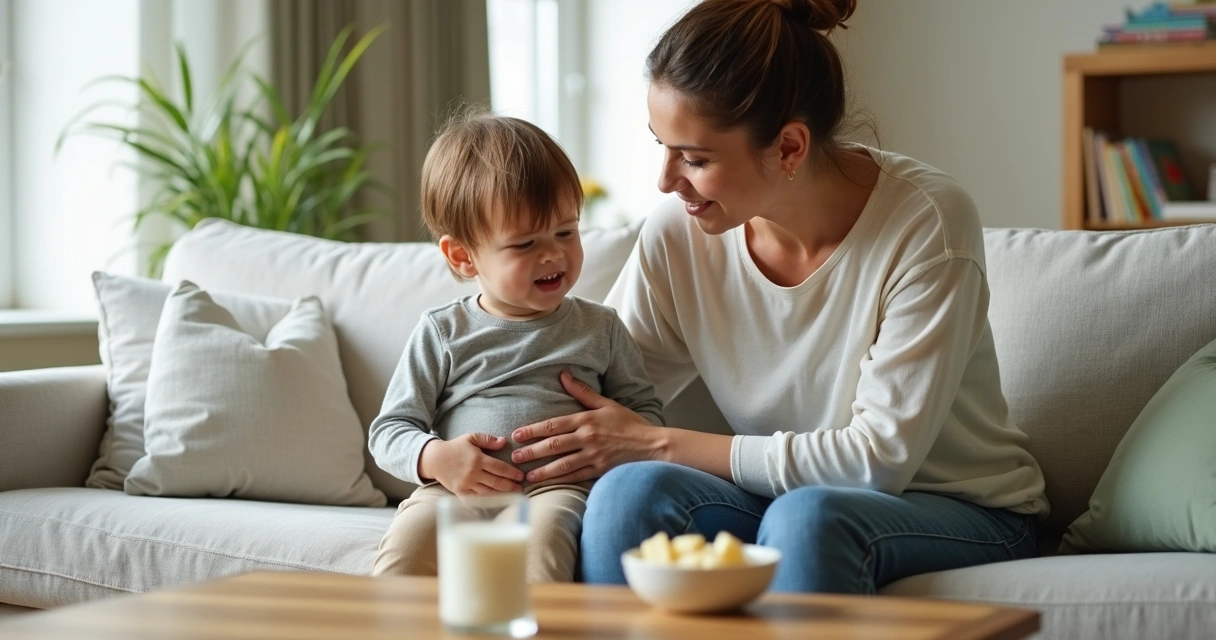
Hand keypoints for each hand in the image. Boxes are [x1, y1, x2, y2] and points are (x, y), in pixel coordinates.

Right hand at [419, 433, 524, 495]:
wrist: (434, 459)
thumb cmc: (455, 447)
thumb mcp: (471, 437)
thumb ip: (488, 440)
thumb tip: (504, 442)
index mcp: (478, 459)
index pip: (499, 468)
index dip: (512, 473)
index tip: (521, 476)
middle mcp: (473, 473)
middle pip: (496, 482)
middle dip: (510, 486)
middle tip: (521, 488)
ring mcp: (467, 484)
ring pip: (488, 492)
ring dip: (502, 495)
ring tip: (513, 495)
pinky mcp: (460, 492)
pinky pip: (474, 500)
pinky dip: (484, 504)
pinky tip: (494, 506)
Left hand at [510, 371, 660, 484]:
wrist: (652, 444)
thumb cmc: (629, 423)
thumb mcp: (607, 403)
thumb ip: (582, 392)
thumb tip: (563, 375)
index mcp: (587, 419)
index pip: (553, 424)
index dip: (532, 430)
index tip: (516, 435)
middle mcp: (588, 437)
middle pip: (553, 445)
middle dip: (532, 452)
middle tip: (514, 458)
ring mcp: (594, 455)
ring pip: (562, 464)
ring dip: (542, 470)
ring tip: (526, 475)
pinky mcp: (600, 470)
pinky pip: (576, 476)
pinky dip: (561, 481)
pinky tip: (548, 484)